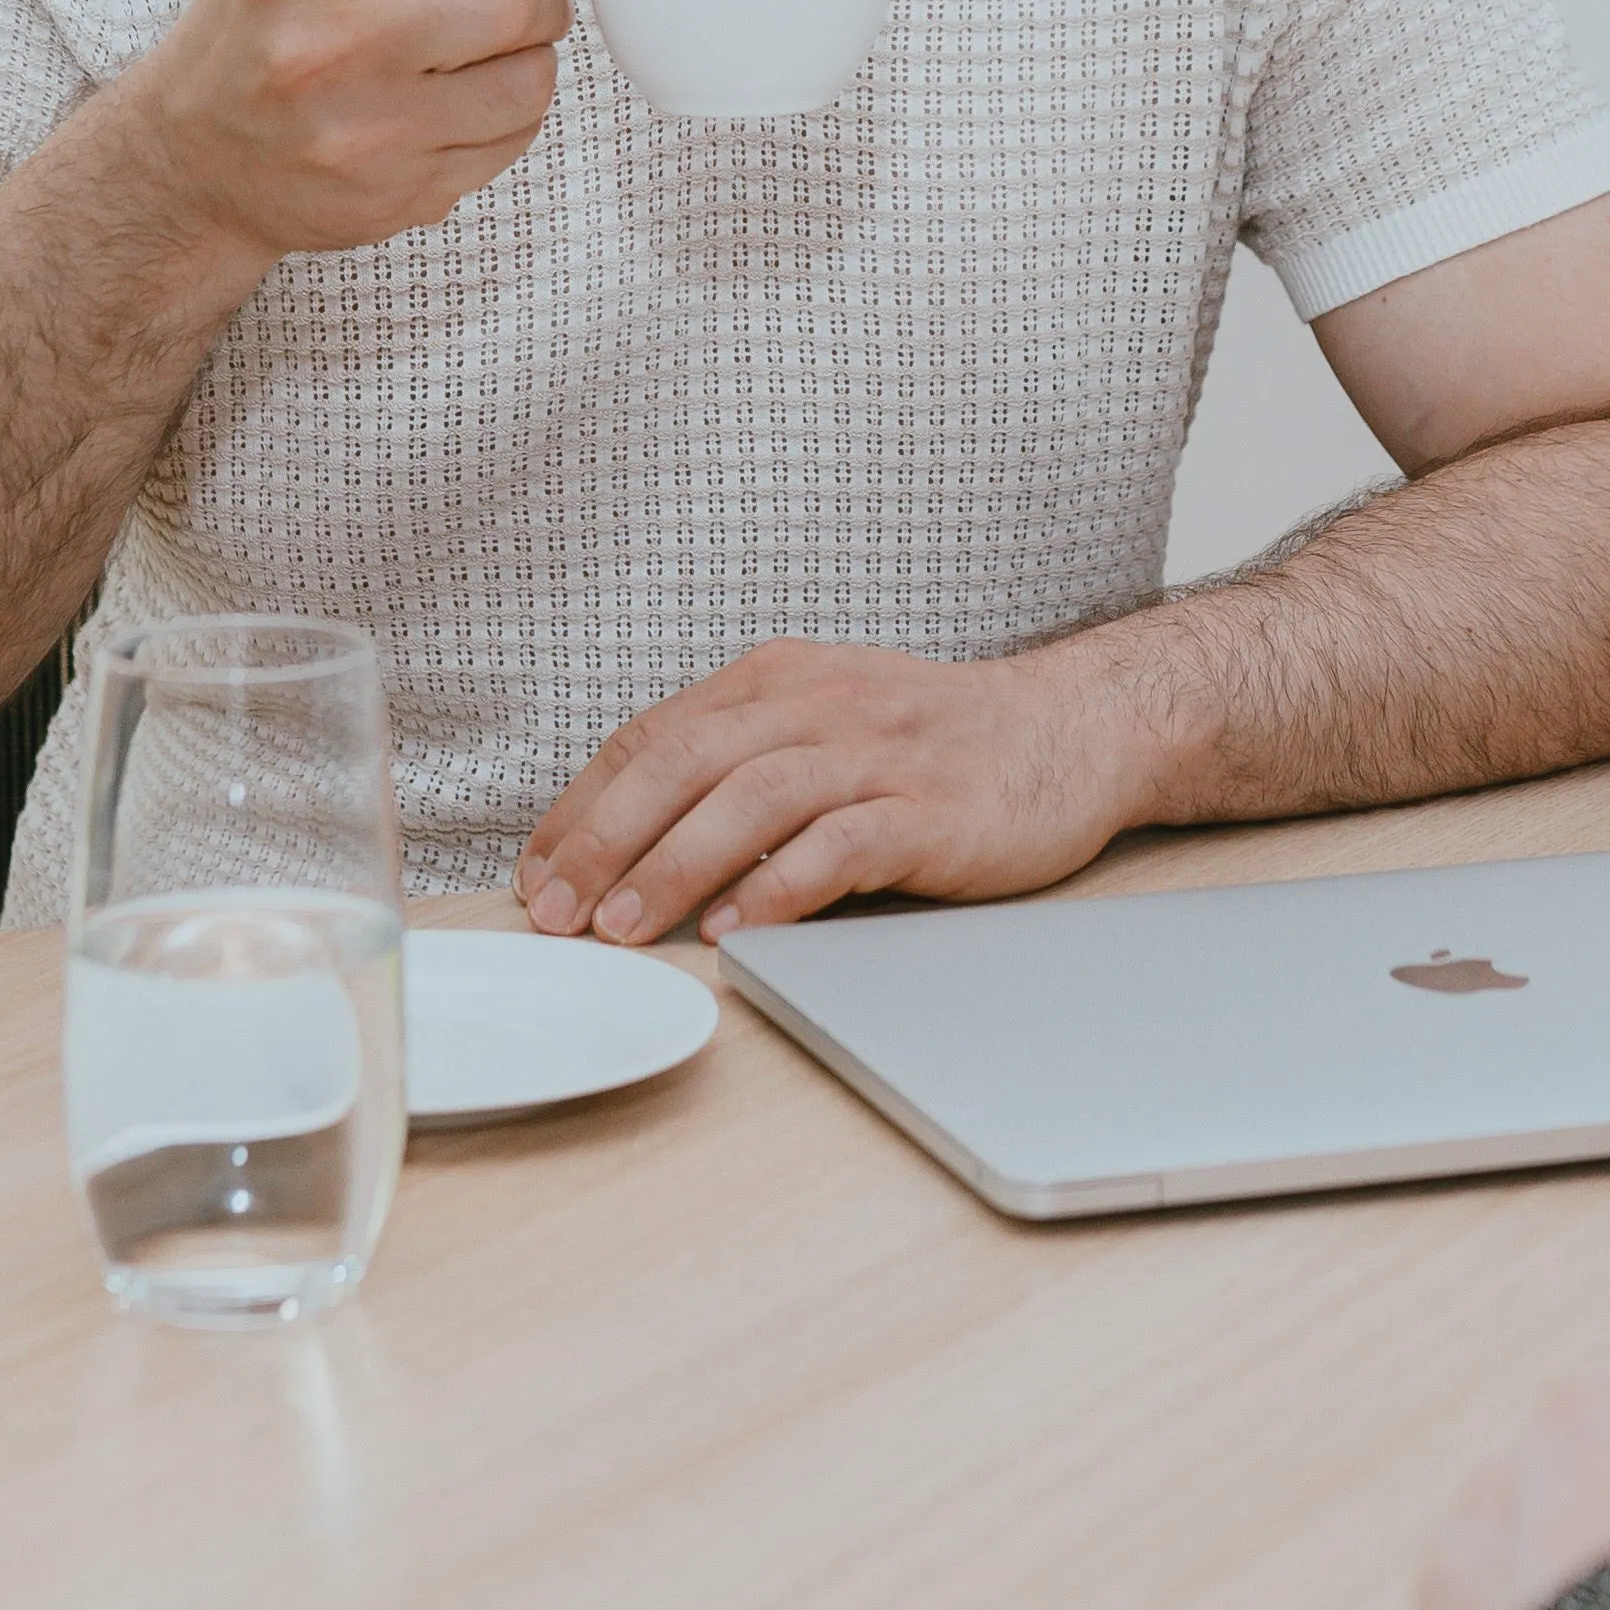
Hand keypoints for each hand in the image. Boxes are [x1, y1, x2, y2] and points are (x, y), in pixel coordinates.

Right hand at [109, 0, 572, 260]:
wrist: (192, 164)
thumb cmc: (259, 28)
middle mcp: (319, 50)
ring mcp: (360, 135)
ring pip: (529, 75)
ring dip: (532, 47)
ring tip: (487, 38)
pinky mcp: (397, 197)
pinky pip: (515, 139)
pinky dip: (513, 107)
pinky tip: (465, 92)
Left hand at [514, 640, 1154, 941]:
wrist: (1071, 731)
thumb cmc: (933, 745)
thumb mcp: (822, 724)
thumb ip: (738, 765)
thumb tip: (626, 845)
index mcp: (776, 680)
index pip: (651, 736)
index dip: (583, 806)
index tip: (537, 875)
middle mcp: (818, 704)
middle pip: (685, 761)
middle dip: (606, 838)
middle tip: (556, 911)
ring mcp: (878, 752)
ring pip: (753, 798)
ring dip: (677, 864)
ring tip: (626, 926)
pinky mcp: (932, 807)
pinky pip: (842, 843)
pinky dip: (780, 886)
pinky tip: (738, 929)